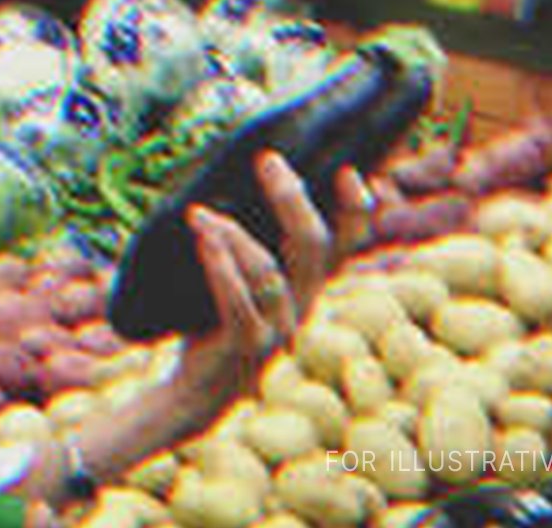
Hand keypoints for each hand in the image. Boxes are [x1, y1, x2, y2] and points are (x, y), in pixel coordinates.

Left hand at [176, 154, 375, 404]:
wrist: (196, 389)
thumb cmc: (217, 321)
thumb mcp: (243, 280)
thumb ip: (251, 243)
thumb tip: (233, 187)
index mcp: (308, 285)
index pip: (345, 244)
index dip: (355, 209)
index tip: (347, 170)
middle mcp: (303, 305)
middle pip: (313, 245)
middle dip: (293, 199)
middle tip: (268, 161)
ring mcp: (279, 329)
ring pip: (269, 272)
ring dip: (234, 235)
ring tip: (201, 214)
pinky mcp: (248, 346)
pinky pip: (238, 303)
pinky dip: (220, 267)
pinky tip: (203, 239)